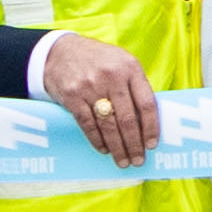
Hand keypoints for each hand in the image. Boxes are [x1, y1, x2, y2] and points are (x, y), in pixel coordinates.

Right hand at [39, 32, 162, 162]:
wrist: (60, 51)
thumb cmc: (98, 60)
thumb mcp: (122, 63)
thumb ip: (135, 86)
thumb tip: (149, 121)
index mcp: (130, 68)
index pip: (146, 103)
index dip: (151, 127)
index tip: (152, 145)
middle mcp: (112, 77)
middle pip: (127, 119)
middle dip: (134, 144)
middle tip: (138, 161)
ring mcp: (90, 86)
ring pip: (108, 125)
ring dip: (117, 147)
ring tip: (123, 161)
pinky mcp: (72, 95)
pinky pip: (87, 124)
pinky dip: (97, 140)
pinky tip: (104, 149)